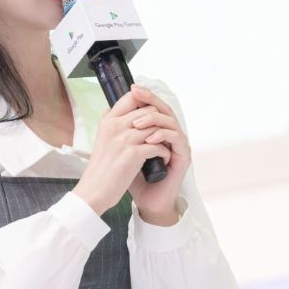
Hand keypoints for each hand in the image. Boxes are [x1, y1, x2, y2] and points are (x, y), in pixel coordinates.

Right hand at [73, 88, 172, 215]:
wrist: (94, 190)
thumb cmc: (100, 167)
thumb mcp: (100, 138)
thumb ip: (108, 123)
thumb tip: (109, 108)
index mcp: (108, 121)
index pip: (131, 97)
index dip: (146, 102)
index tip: (152, 115)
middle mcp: (116, 126)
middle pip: (148, 110)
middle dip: (159, 122)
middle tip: (162, 134)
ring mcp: (124, 139)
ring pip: (155, 127)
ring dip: (164, 138)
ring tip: (165, 147)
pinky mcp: (133, 154)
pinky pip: (158, 146)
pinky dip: (164, 152)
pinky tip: (163, 159)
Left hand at [126, 85, 190, 224]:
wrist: (145, 200)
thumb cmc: (135, 177)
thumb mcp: (123, 150)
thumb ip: (119, 131)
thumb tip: (105, 111)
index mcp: (158, 130)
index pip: (154, 106)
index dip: (145, 96)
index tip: (132, 88)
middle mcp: (170, 134)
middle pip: (164, 109)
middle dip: (150, 99)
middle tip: (137, 94)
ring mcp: (178, 145)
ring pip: (170, 121)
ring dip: (152, 119)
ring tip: (136, 123)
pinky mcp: (183, 157)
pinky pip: (176, 139)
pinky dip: (162, 136)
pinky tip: (150, 138)